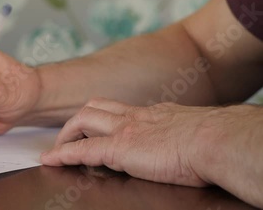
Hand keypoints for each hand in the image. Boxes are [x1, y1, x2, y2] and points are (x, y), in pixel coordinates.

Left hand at [41, 98, 214, 186]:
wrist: (215, 140)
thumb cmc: (212, 140)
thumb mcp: (191, 130)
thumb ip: (177, 134)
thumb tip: (180, 145)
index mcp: (152, 114)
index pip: (117, 110)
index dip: (100, 117)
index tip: (93, 127)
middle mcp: (134, 117)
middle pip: (95, 107)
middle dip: (77, 121)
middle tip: (68, 136)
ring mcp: (125, 130)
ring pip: (83, 119)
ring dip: (66, 134)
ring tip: (57, 149)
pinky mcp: (119, 149)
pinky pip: (83, 150)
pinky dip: (63, 154)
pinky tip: (51, 159)